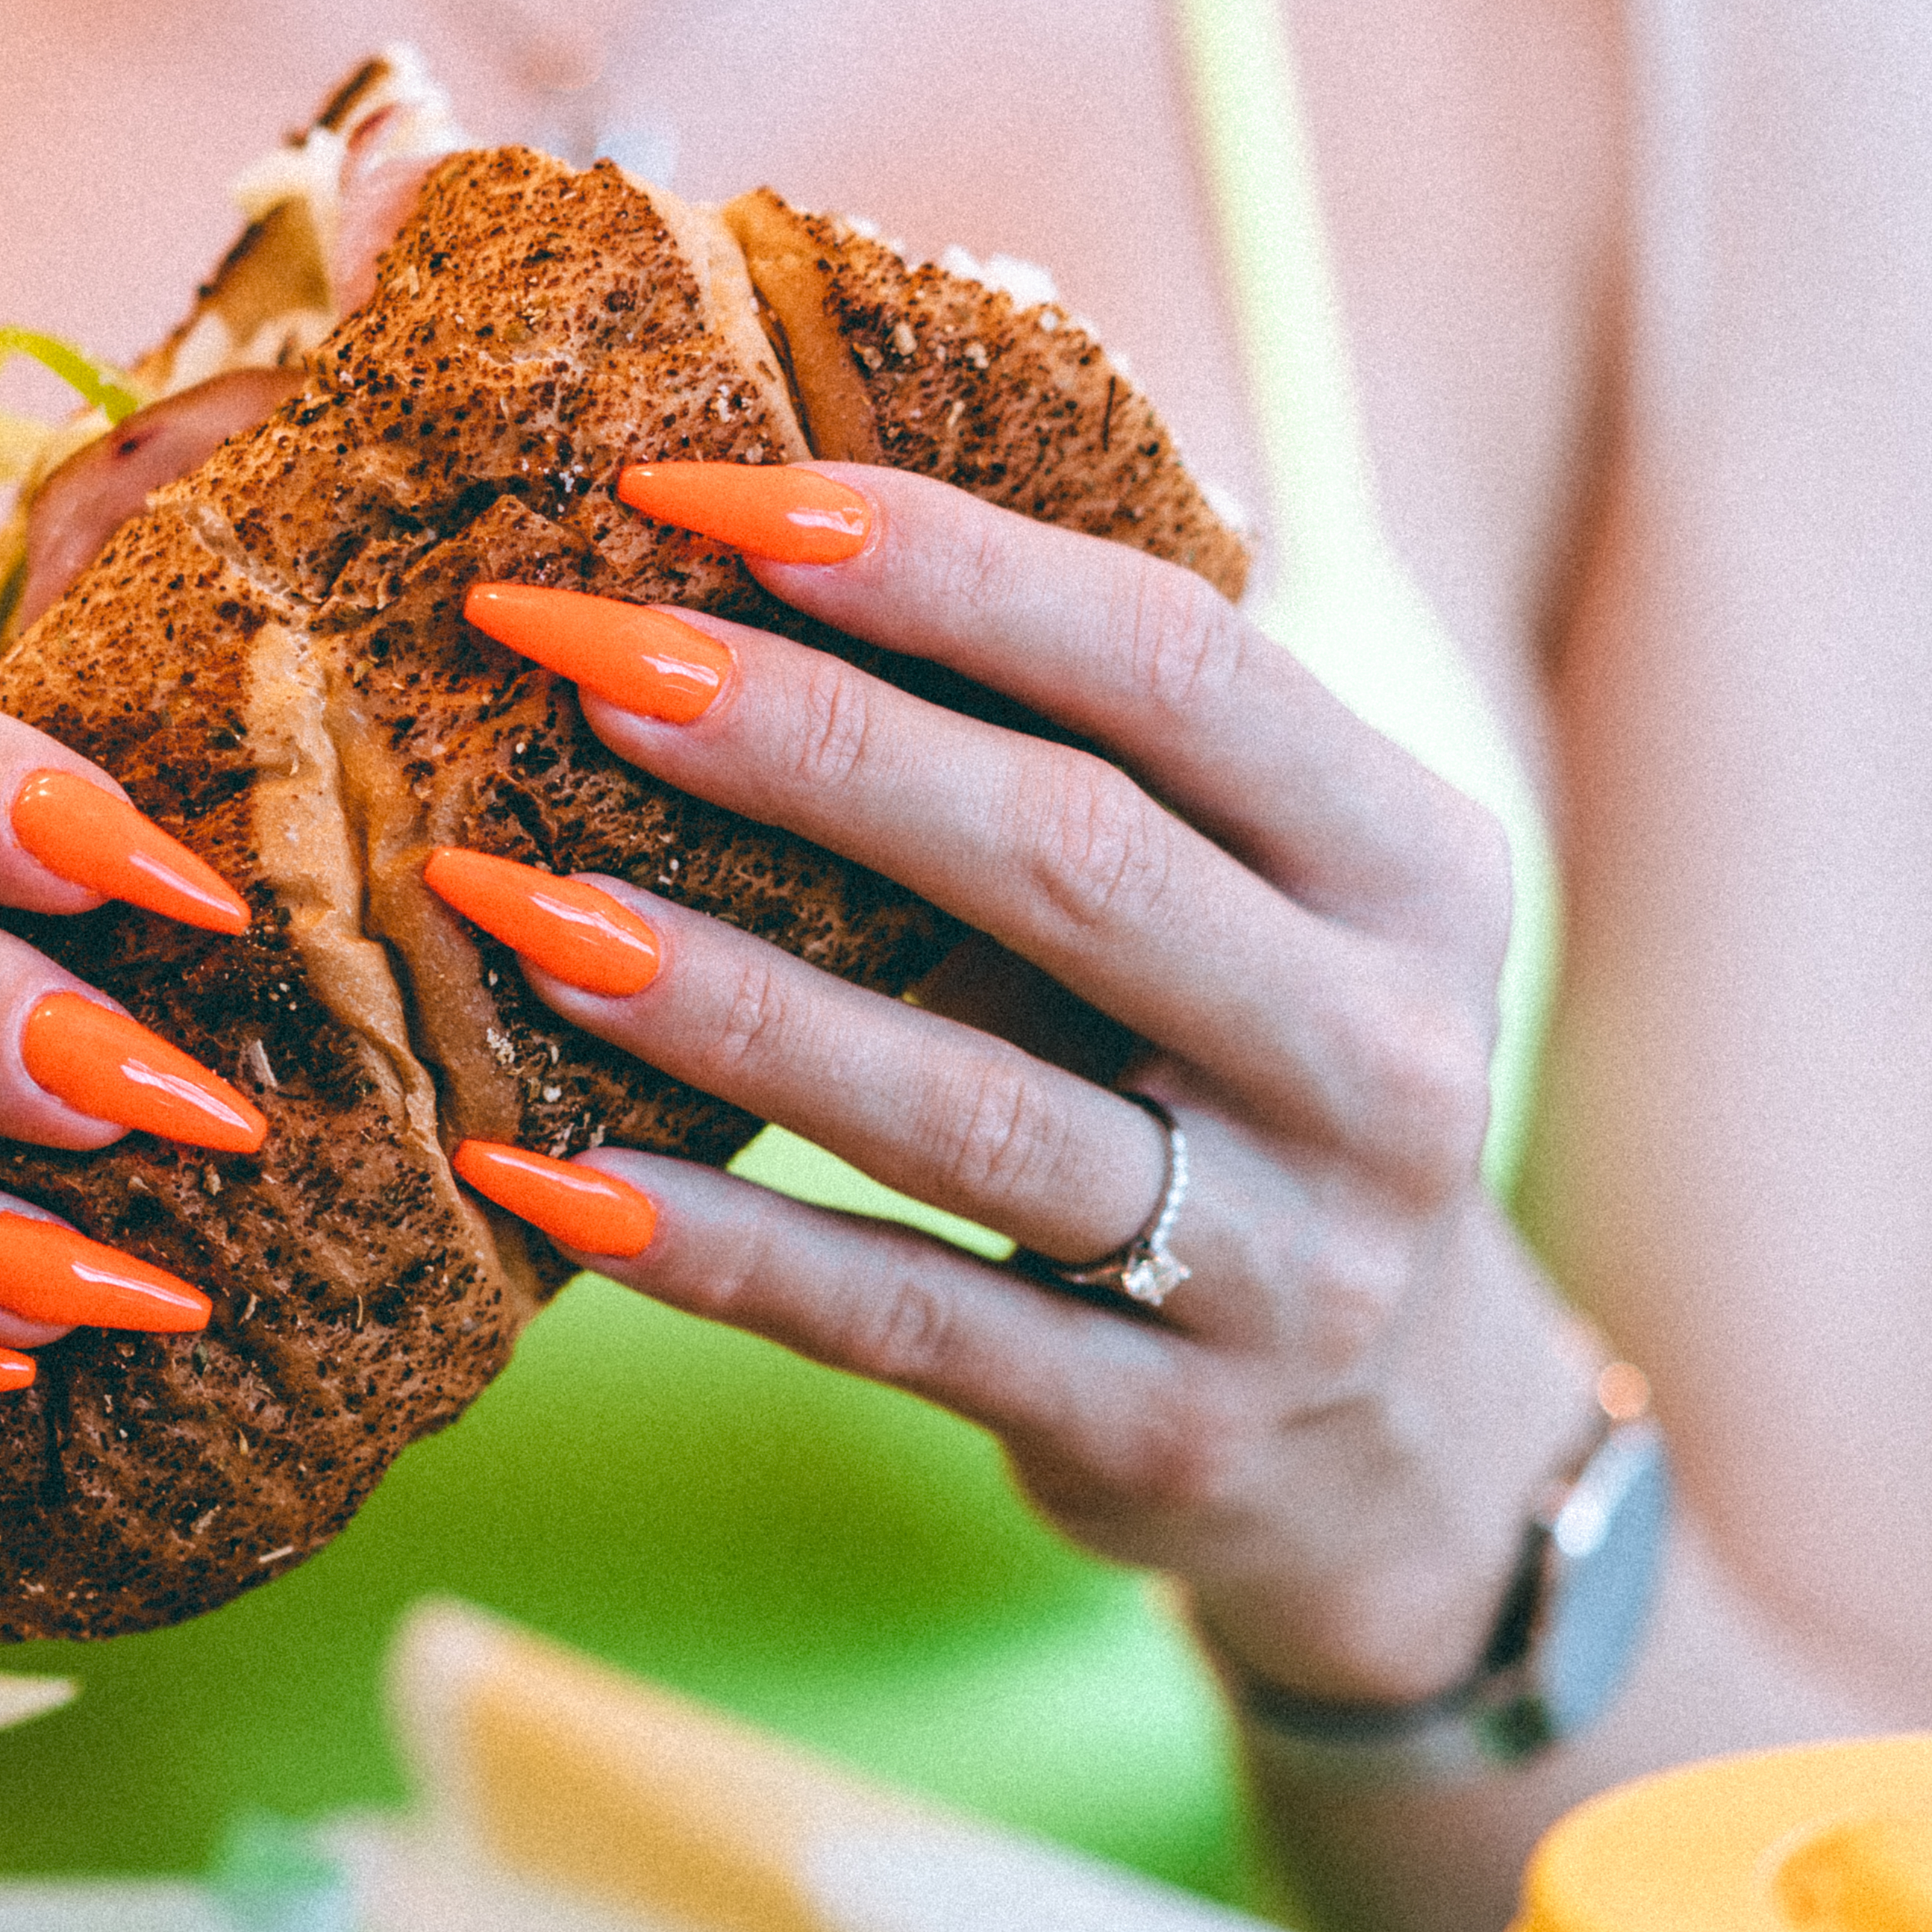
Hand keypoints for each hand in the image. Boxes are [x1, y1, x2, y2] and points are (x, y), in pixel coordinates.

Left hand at [437, 466, 1593, 1704]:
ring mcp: (1283, 1267)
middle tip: (576, 653)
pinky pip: (901, 1319)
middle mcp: (1380, 1055)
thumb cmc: (1246, 1080)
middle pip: (1069, 857)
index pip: (1173, 665)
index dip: (943, 566)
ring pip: (971, 1109)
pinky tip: (547, 1169)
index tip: (711, 496)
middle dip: (805, 739)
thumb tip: (774, 526)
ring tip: (521, 903)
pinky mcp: (1160, 1431)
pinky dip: (716, 1248)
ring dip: (728, 1000)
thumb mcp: (1263, 896)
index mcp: (1409, 864)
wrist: (1393, 1435)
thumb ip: (1097, 747)